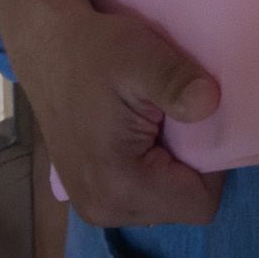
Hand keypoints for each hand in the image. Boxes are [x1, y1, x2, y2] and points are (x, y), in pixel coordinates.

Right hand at [0, 0, 223, 227]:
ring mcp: (94, 208)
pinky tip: (138, 134)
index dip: (213, 164)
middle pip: (182, 206)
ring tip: (153, 124)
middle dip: (190, 166)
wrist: (46, 47)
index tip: (194, 123)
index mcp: (119, 187)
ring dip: (171, 167)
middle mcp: (104, 211)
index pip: (200, 204)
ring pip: (164, 203)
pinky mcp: (89, 196)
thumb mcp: (140, 56)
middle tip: (171, 119)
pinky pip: (144, 196)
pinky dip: (152, 169)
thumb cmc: (93, 50)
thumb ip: (177, 82)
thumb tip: (210, 102)